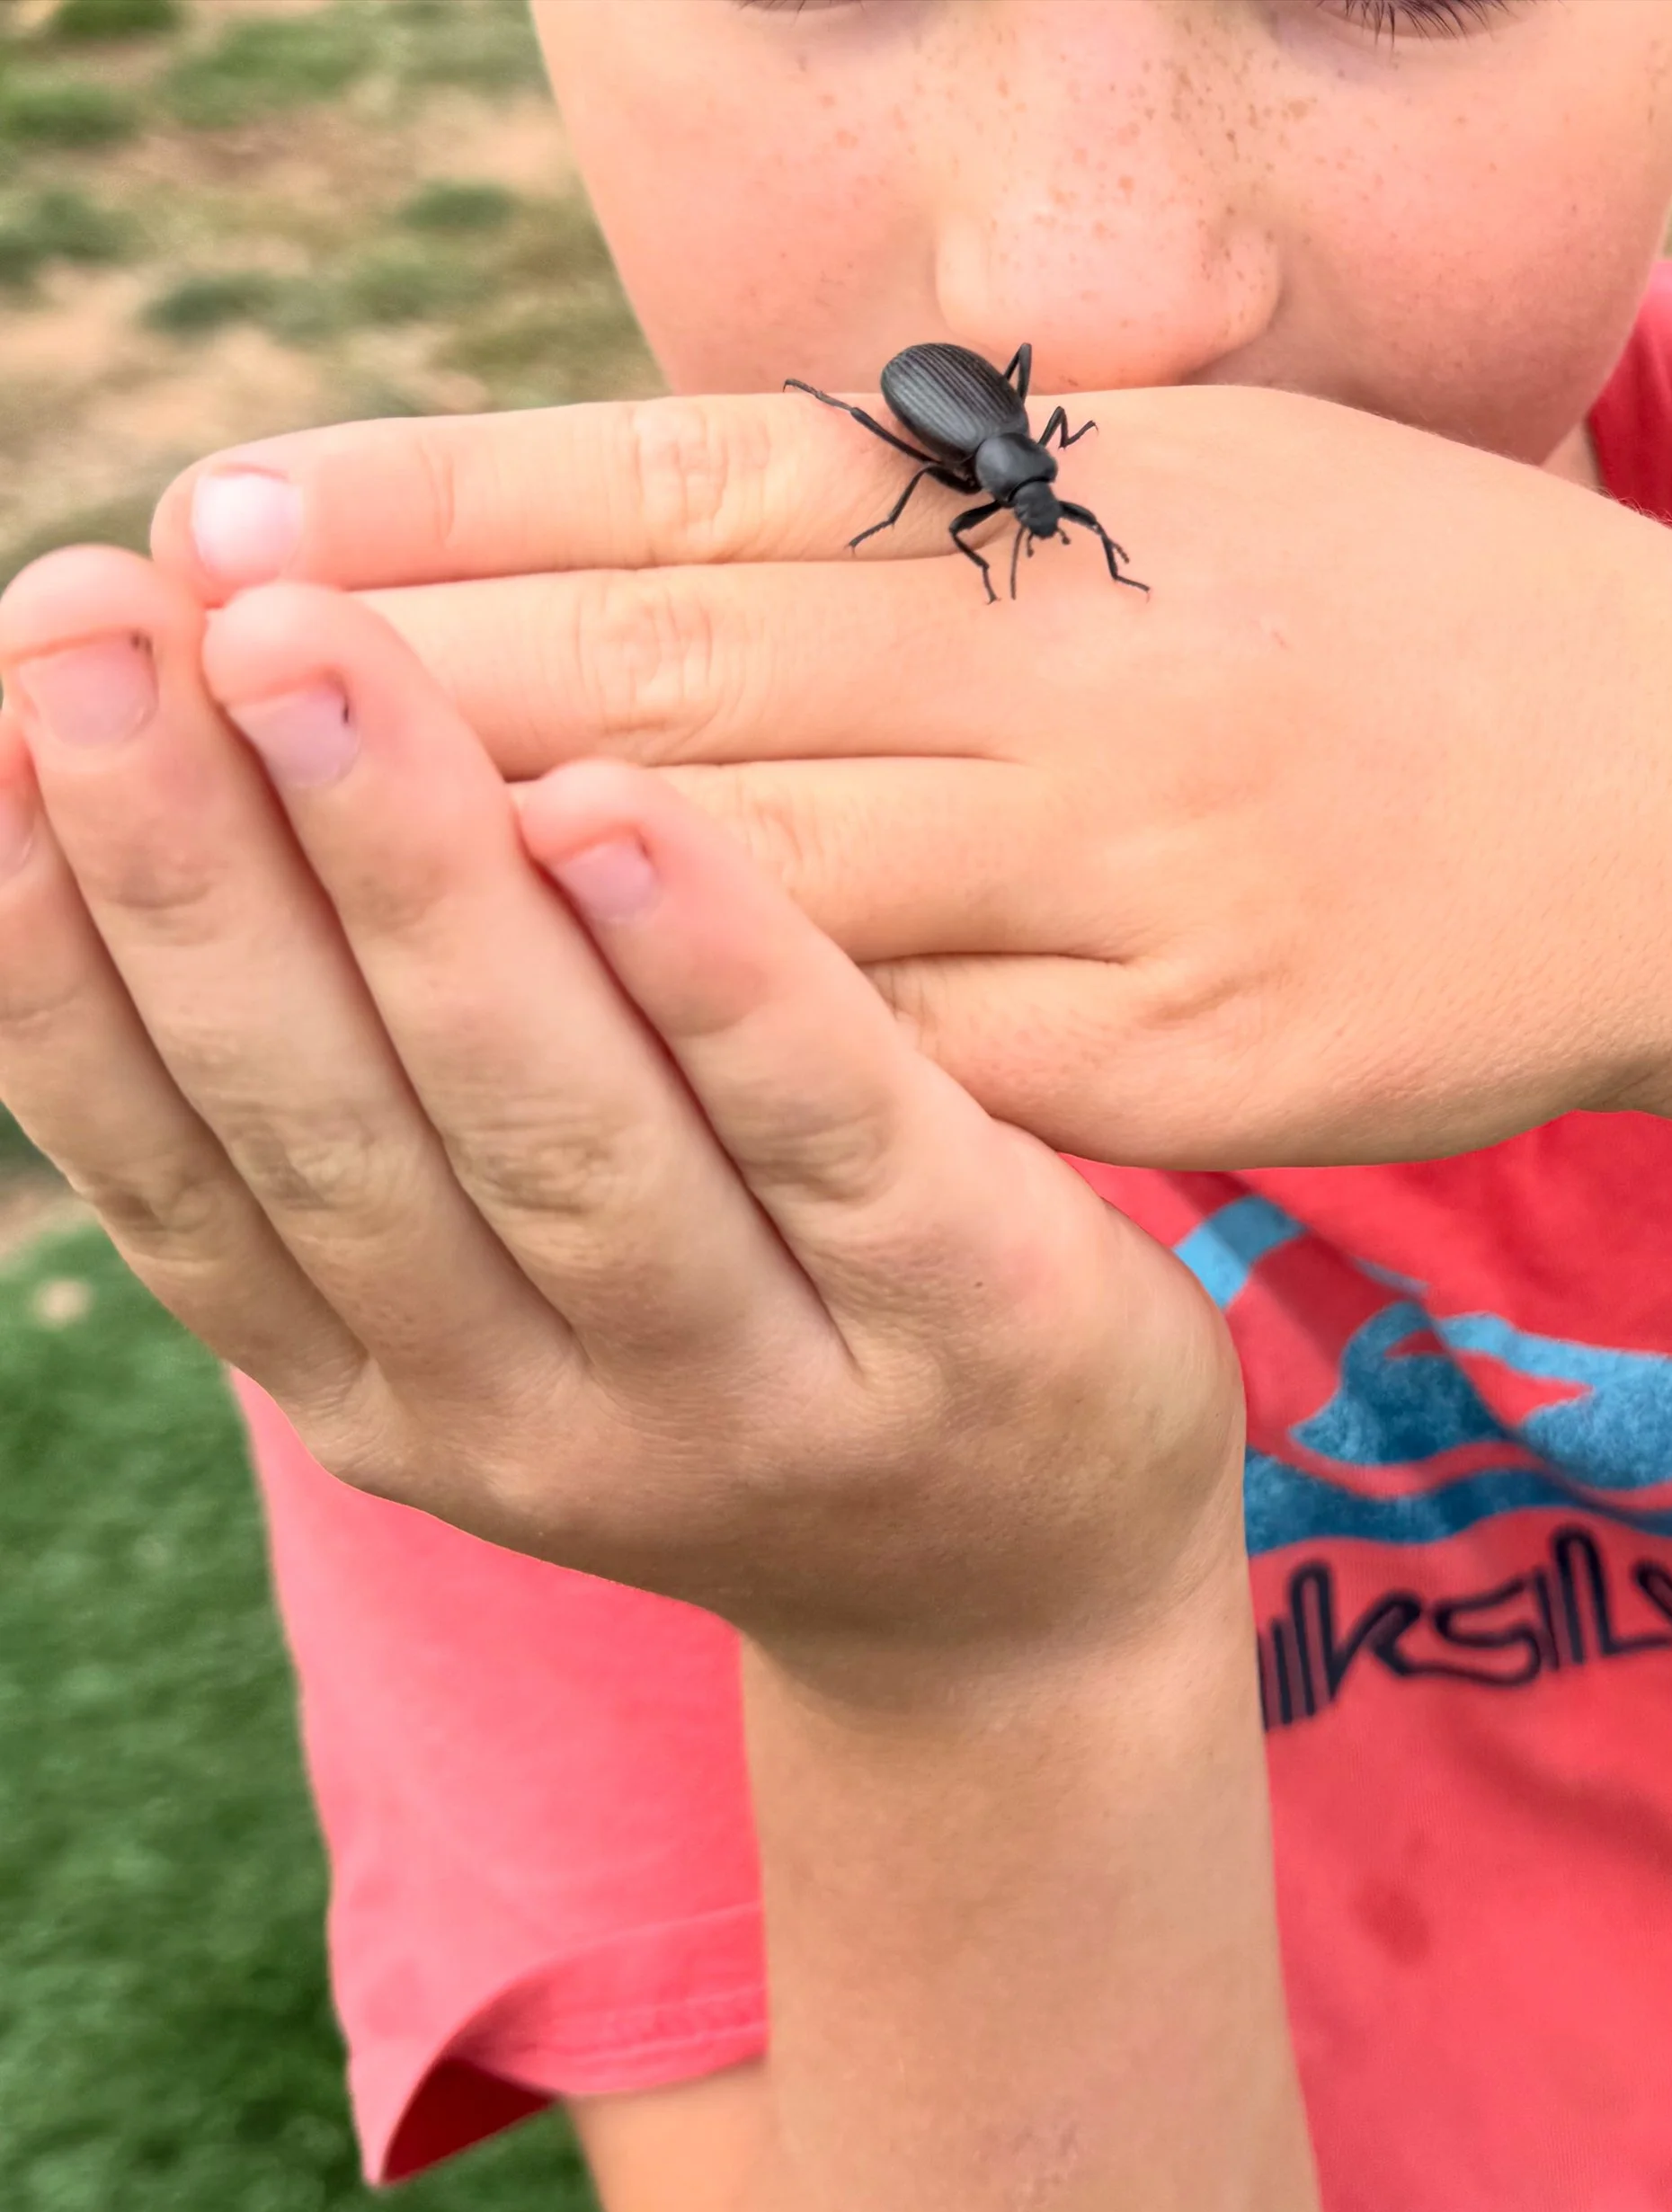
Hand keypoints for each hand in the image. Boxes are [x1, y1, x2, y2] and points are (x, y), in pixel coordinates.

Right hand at [0, 545, 1243, 1687]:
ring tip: (299, 651)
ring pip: (554, 1130)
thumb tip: (202, 838)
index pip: (185, 1170)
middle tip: (81, 617)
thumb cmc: (761, 1371)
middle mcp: (537, 1416)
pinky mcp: (964, 1320)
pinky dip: (708, 975)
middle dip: (192, 871)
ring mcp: (754, 1393)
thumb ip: (389, 1133)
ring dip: (412, 886)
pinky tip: (609, 806)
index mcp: (392, 1388)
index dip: (54, 951)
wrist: (1031, 1593)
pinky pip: (824, 1133)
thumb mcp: (530, 1298)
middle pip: (336, 1129)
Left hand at [149, 385, 1671, 1168]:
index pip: (707, 486)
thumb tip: (750, 488)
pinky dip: (719, 1053)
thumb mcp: (1237, 486)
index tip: (235, 513)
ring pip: (776, 875)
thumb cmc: (1462, 627)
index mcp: (1093, 512)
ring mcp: (1149, 882)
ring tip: (280, 860)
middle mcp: (1099, 684)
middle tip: (164, 664)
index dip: (454, 497)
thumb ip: (999, 497)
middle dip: (414, 673)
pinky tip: (535, 1064)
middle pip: (693, 673)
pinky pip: (918, 1065)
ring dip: (511, 869)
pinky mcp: (1204, 1061)